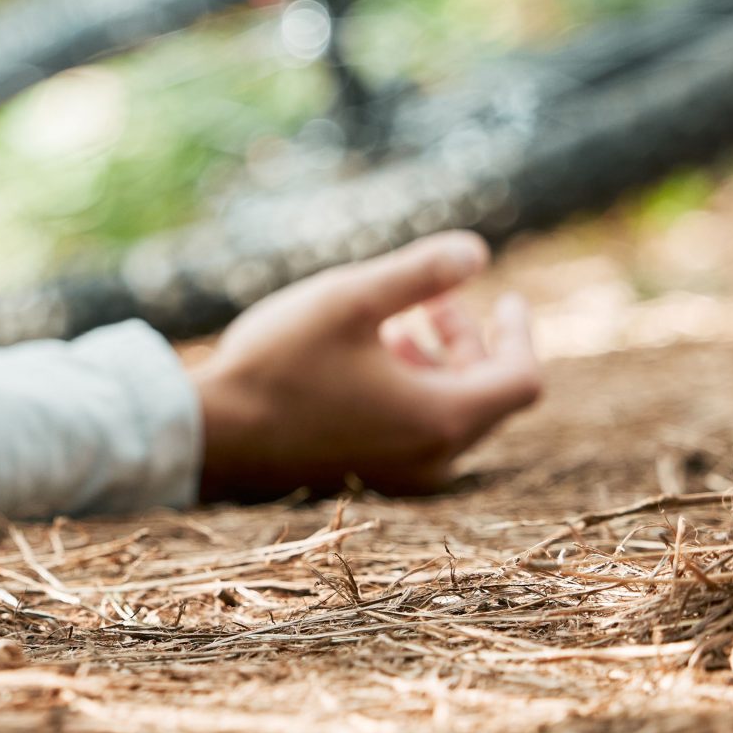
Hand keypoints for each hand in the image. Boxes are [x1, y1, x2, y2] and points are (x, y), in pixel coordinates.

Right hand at [187, 231, 540, 499]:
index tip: (505, 298)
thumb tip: (476, 252)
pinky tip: (365, 362)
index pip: (520, 378)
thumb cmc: (279, 364)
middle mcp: (432, 460)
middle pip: (485, 395)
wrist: (211, 436)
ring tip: (396, 326)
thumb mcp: (351, 299)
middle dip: (468, 341)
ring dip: (438, 366)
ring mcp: (399, 478)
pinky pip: (415, 435)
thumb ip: (420, 273)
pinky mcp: (366, 480)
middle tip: (430, 300)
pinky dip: (411, 393)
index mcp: (441, 419)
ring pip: (448, 416)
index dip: (519, 332)